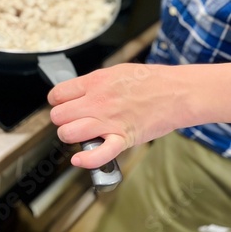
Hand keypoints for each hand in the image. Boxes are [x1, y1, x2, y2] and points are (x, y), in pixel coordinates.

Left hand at [47, 63, 180, 168]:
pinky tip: (80, 159)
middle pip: (58, 116)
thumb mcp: (116, 71)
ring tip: (78, 134)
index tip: (62, 104)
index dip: (56, 101)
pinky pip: (97, 154)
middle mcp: (97, 101)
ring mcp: (108, 121)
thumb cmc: (150, 80)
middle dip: (61, 120)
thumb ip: (94, 83)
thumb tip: (78, 92)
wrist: (175, 92)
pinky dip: (86, 160)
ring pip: (69, 133)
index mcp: (95, 82)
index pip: (57, 94)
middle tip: (71, 120)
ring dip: (69, 136)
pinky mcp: (122, 138)